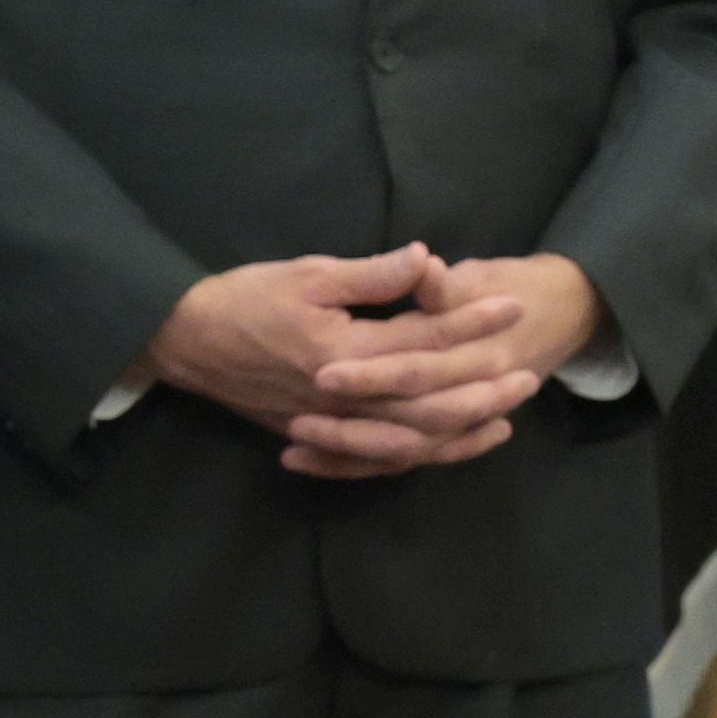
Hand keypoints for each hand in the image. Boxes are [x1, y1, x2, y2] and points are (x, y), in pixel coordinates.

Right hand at [145, 244, 539, 478]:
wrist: (188, 341)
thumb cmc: (246, 298)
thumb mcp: (308, 273)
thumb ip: (371, 275)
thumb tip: (426, 259)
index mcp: (343, 352)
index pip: (423, 341)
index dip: (471, 323)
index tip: (511, 306)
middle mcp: (344, 398)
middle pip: (428, 402)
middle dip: (482, 388)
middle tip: (529, 374)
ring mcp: (332, 424)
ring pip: (410, 439)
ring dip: (460, 429)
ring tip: (505, 414)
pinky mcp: (322, 436)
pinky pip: (380, 458)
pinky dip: (419, 454)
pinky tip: (449, 444)